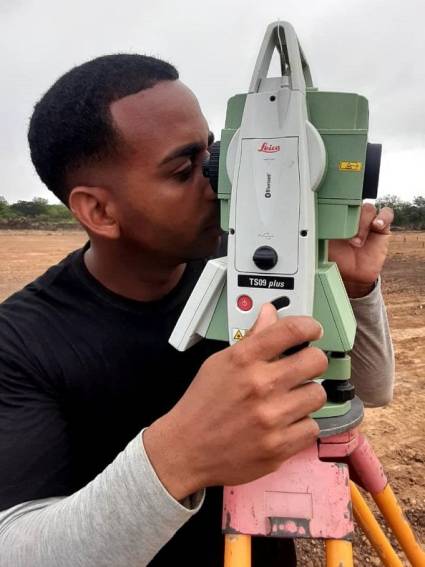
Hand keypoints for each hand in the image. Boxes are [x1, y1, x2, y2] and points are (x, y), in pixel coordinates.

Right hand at [143, 305, 326, 499]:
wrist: (186, 451)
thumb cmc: (202, 405)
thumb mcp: (220, 363)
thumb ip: (251, 338)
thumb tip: (270, 313)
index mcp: (243, 360)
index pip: (291, 330)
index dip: (309, 326)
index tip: (313, 331)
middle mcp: (259, 385)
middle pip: (315, 361)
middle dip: (312, 362)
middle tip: (303, 369)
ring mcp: (271, 418)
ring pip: (317, 394)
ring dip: (306, 396)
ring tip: (289, 400)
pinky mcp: (279, 447)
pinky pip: (312, 427)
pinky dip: (301, 425)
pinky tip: (284, 424)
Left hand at [328, 203, 392, 297]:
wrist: (352, 276)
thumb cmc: (336, 260)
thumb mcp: (323, 246)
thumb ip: (322, 232)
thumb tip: (314, 220)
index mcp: (336, 218)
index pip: (337, 202)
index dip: (337, 205)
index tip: (332, 214)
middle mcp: (352, 217)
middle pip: (354, 204)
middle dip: (349, 219)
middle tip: (344, 237)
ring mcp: (367, 222)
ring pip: (368, 209)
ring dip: (363, 223)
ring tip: (357, 241)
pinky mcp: (381, 229)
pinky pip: (387, 214)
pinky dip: (383, 217)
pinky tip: (376, 225)